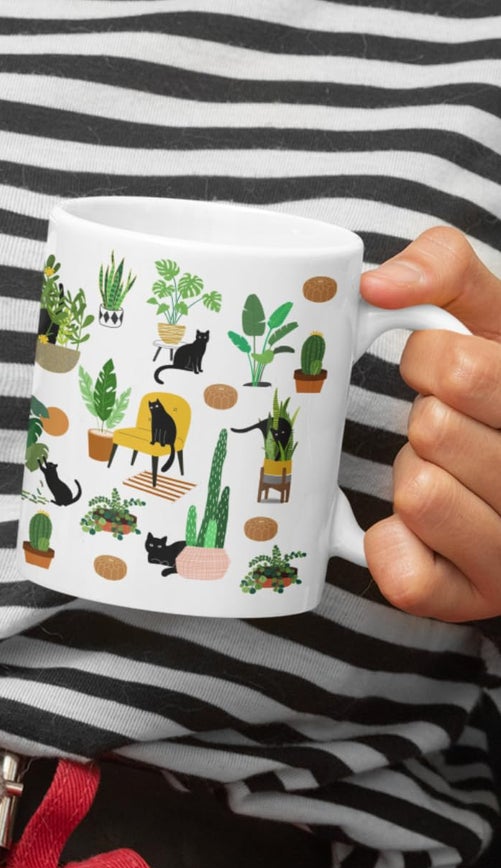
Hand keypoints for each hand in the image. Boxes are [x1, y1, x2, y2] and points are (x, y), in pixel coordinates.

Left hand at [361, 226, 500, 620]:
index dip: (431, 361)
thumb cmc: (495, 387)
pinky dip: (392, 547)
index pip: (463, 369)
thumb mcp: (491, 314)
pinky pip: (405, 575)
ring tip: (448, 474)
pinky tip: (419, 531)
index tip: (449, 372)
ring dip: (412, 476)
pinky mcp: (478, 600)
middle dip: (424, 418)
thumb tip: (378, 284)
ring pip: (418, 493)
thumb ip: (445, 267)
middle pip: (434, 429)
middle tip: (449, 427)